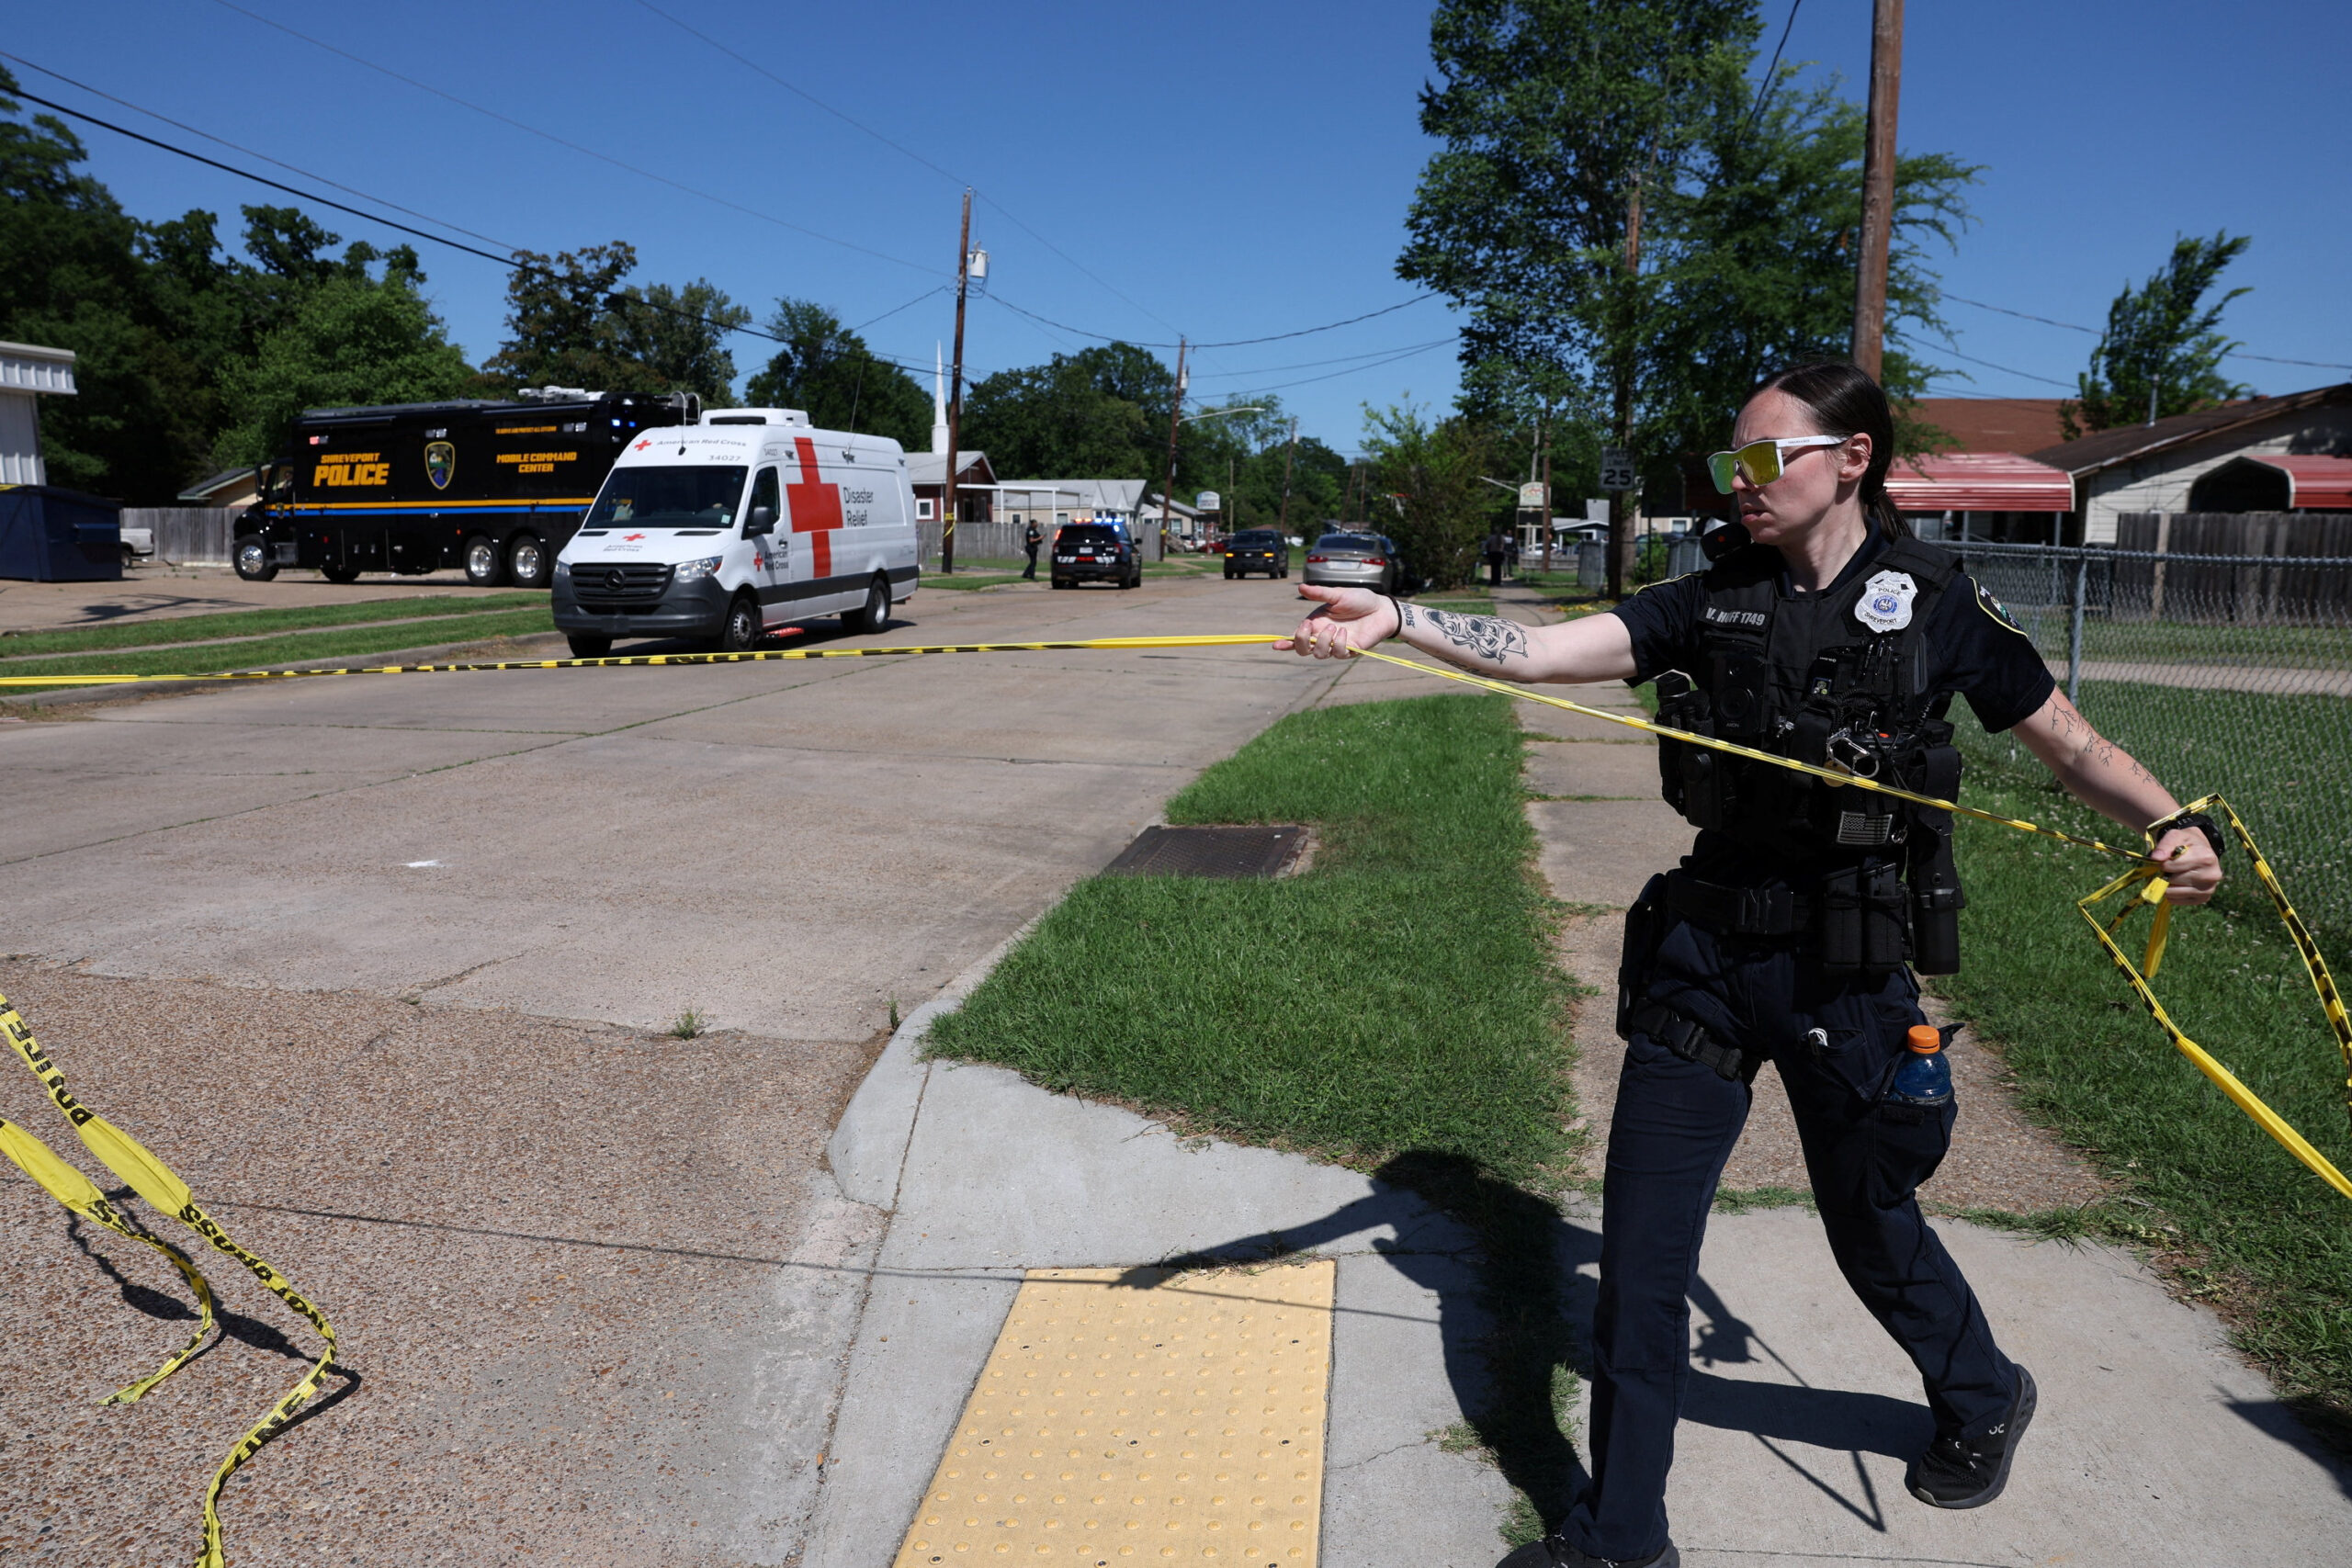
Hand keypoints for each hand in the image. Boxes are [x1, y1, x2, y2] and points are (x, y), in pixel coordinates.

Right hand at [1281, 584, 1397, 657]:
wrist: (1381, 608)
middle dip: (1301, 642)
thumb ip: (1319, 593)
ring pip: (1319, 654)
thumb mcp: (1337, 595)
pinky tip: (1344, 633)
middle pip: (1303, 650)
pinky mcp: (1350, 650)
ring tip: (1334, 628)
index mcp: (1316, 623)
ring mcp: (1336, 645)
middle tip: (1308, 628)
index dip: (1286, 643)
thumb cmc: (1359, 600)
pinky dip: (1338, 644)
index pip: (1297, 637)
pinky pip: (1338, 654)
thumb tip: (1301, 588)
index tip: (1276, 644)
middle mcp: (1323, 636)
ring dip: (1323, 642)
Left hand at [2150, 826, 2222, 903]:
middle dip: (2164, 874)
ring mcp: (2209, 889)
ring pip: (2172, 893)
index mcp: (2206, 858)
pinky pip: (2176, 900)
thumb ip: (2165, 845)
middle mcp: (2212, 875)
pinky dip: (2171, 893)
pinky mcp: (2203, 899)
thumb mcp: (2175, 836)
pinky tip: (2178, 883)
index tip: (2165, 858)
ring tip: (2174, 874)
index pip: (2170, 866)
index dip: (2161, 862)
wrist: (2200, 850)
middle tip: (2169, 867)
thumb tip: (2156, 858)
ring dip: (2166, 885)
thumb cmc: (2186, 843)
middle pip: (2171, 880)